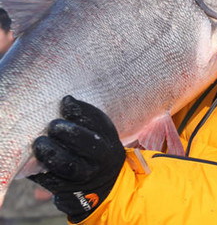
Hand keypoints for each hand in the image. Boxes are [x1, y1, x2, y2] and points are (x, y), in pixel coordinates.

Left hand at [29, 95, 124, 221]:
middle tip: (53, 125)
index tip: (65, 102)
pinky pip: (52, 180)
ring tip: (39, 143)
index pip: (97, 121)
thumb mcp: (100, 132)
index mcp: (108, 139)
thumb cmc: (96, 148)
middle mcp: (100, 158)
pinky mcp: (69, 190)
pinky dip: (39, 170)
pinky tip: (32, 160)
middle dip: (67, 132)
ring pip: (68, 165)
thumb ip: (85, 119)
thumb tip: (65, 101)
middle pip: (86, 143)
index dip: (80, 110)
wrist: (105, 181)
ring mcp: (85, 176)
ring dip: (51, 153)